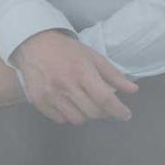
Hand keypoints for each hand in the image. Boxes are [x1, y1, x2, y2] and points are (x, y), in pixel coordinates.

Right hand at [11, 31, 136, 124]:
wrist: (32, 46)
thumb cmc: (66, 50)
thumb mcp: (93, 57)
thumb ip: (113, 75)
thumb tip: (132, 90)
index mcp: (82, 72)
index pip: (105, 99)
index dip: (119, 110)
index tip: (126, 115)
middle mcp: (65, 86)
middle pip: (93, 112)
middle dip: (104, 112)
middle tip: (105, 107)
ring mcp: (50, 95)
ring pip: (77, 119)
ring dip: (87, 115)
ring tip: (86, 105)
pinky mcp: (38, 101)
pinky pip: (60, 119)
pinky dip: (69, 115)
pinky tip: (70, 105)